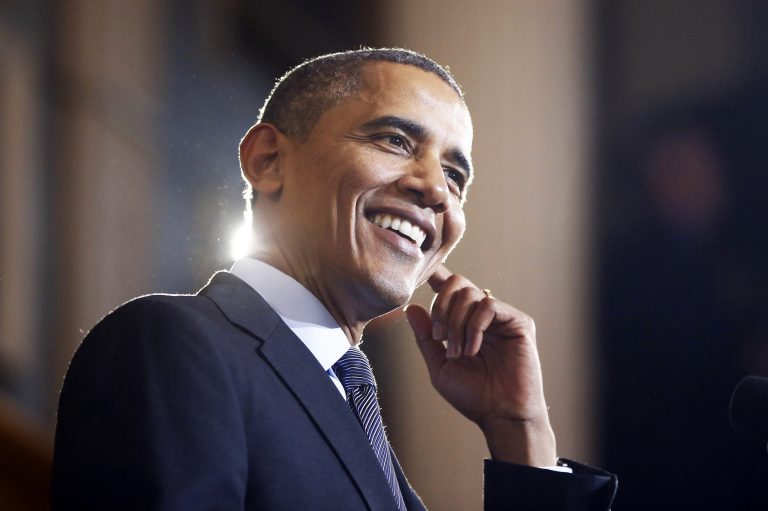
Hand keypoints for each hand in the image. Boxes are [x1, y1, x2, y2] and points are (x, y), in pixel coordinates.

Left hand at [404, 265, 556, 465]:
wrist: (501, 415)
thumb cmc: (473, 396)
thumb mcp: (440, 366)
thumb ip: (426, 337)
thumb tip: (411, 307)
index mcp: (464, 322)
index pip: (450, 288)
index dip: (436, 275)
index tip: (421, 273)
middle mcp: (483, 315)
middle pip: (457, 282)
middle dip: (441, 306)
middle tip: (439, 337)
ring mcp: (501, 317)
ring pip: (470, 293)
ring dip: (456, 323)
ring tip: (457, 352)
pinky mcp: (518, 322)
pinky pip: (489, 305)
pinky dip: (474, 327)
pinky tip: (473, 349)